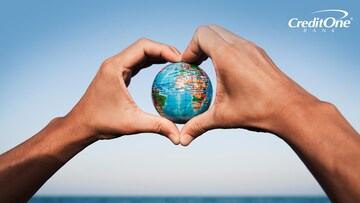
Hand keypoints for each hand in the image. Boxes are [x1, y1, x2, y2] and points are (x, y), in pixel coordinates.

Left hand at [65, 38, 180, 143]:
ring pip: (140, 53)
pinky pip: (137, 62)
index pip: (144, 47)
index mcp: (115, 67)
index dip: (164, 49)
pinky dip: (151, 63)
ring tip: (177, 64)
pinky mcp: (117, 74)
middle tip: (182, 62)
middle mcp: (114, 63)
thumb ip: (157, 126)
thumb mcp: (132, 124)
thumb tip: (178, 136)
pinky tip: (163, 70)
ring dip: (158, 55)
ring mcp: (115, 67)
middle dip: (164, 50)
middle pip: (144, 46)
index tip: (180, 60)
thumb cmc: (101, 122)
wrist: (81, 125)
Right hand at [180, 25, 318, 144]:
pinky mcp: (260, 54)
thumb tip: (183, 139)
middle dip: (198, 44)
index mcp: (228, 55)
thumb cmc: (258, 111)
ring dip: (213, 46)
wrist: (292, 110)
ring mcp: (252, 48)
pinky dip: (227, 50)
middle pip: (211, 30)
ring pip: (225, 35)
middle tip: (195, 64)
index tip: (188, 66)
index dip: (189, 48)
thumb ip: (199, 125)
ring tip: (209, 67)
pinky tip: (228, 72)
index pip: (201, 35)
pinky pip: (238, 43)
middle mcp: (241, 46)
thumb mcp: (223, 118)